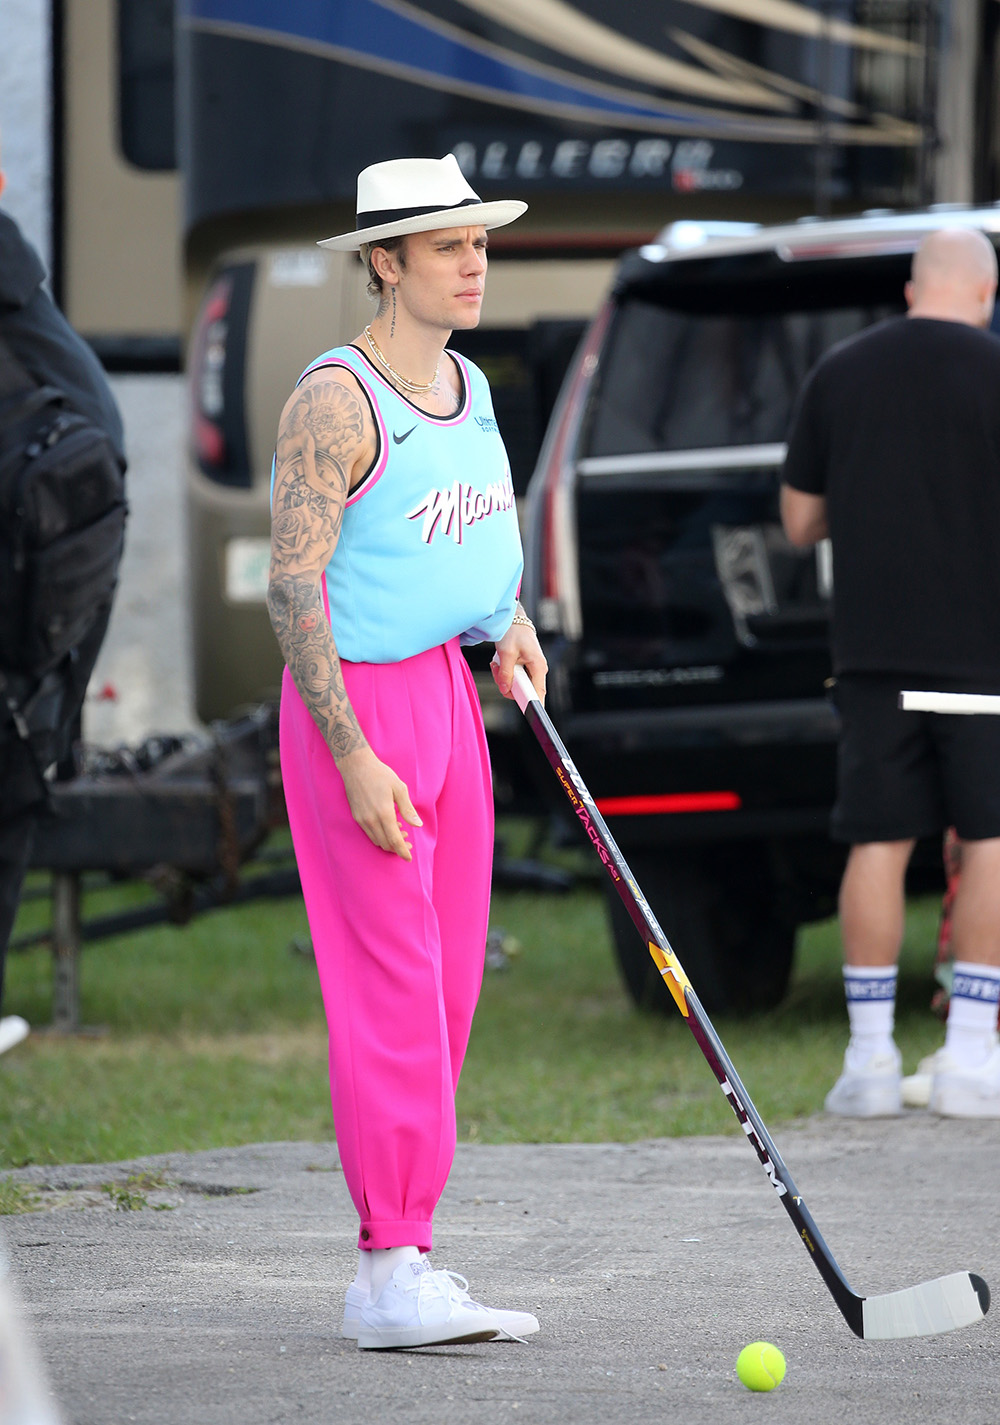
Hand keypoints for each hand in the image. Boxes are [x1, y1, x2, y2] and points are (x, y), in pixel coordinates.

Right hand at [337, 745, 421, 859]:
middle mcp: (371, 819)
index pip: (394, 840)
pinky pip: (369, 833)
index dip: (403, 851)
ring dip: (388, 842)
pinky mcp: (356, 816)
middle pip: (385, 844)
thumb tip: (418, 825)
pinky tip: (388, 826)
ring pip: (376, 840)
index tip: (409, 858)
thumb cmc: (380, 775)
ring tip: (400, 832)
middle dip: (397, 848)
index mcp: (384, 813)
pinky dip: (380, 835)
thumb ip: (408, 809)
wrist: (356, 766)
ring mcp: (362, 819)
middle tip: (408, 843)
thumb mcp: (399, 788)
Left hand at [491, 620, 547, 702]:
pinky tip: (499, 663)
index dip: (533, 705)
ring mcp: (532, 670)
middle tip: (497, 670)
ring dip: (504, 678)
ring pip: (517, 686)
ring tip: (497, 663)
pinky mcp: (525, 669)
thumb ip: (506, 673)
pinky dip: (504, 674)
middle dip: (507, 685)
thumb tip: (506, 689)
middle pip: (524, 691)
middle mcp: (538, 670)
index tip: (528, 713)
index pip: (538, 693)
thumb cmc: (513, 633)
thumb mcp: (506, 653)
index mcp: (538, 666)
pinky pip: (514, 679)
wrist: (514, 621)